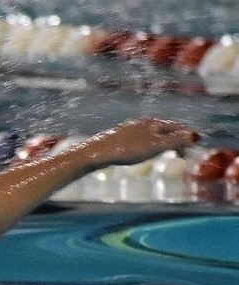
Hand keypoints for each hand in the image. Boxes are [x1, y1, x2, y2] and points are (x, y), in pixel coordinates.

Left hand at [83, 118, 198, 166]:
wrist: (96, 154)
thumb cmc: (127, 150)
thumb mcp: (155, 147)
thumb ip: (175, 141)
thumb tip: (195, 136)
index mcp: (152, 123)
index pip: (175, 127)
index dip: (186, 136)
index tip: (191, 147)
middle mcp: (140, 123)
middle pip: (163, 129)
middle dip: (174, 139)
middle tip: (181, 151)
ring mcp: (128, 130)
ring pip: (150, 134)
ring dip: (161, 142)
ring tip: (164, 151)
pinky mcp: (117, 139)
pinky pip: (138, 140)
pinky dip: (147, 146)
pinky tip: (140, 152)